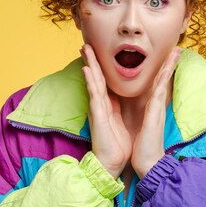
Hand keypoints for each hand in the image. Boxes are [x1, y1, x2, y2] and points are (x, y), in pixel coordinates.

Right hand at [81, 44, 131, 177]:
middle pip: (96, 77)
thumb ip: (118, 109)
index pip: (103, 81)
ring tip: (85, 48)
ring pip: (93, 81)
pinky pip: (94, 95)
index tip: (97, 51)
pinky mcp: (98, 116)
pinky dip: (90, 81)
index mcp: (108, 105)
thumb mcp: (120, 122)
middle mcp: (100, 104)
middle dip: (92, 60)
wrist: (113, 163)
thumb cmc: (117, 145)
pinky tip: (87, 70)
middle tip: (86, 43)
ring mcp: (97, 109)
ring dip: (89, 64)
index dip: (100, 66)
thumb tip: (120, 99)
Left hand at [132, 47, 181, 176]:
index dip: (162, 70)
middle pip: (163, 79)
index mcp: (152, 108)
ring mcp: (158, 109)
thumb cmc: (144, 148)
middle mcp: (157, 106)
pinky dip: (163, 79)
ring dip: (169, 66)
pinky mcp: (155, 114)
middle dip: (169, 63)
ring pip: (163, 82)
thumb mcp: (143, 128)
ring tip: (176, 52)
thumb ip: (145, 117)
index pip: (157, 84)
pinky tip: (166, 69)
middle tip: (177, 48)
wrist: (148, 165)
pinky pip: (158, 92)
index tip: (167, 58)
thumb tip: (145, 111)